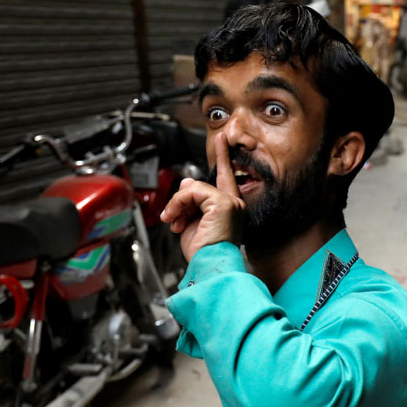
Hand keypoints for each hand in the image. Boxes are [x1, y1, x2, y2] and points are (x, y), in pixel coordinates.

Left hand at [160, 132, 245, 261]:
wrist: (210, 267)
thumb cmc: (204, 254)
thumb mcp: (192, 223)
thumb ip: (191, 202)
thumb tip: (187, 183)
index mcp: (229, 208)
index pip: (225, 177)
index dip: (222, 157)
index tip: (221, 139)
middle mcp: (234, 203)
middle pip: (199, 186)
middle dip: (181, 202)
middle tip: (172, 219)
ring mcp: (230, 202)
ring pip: (193, 188)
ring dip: (177, 205)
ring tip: (174, 222)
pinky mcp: (223, 203)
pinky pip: (192, 192)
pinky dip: (178, 204)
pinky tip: (176, 219)